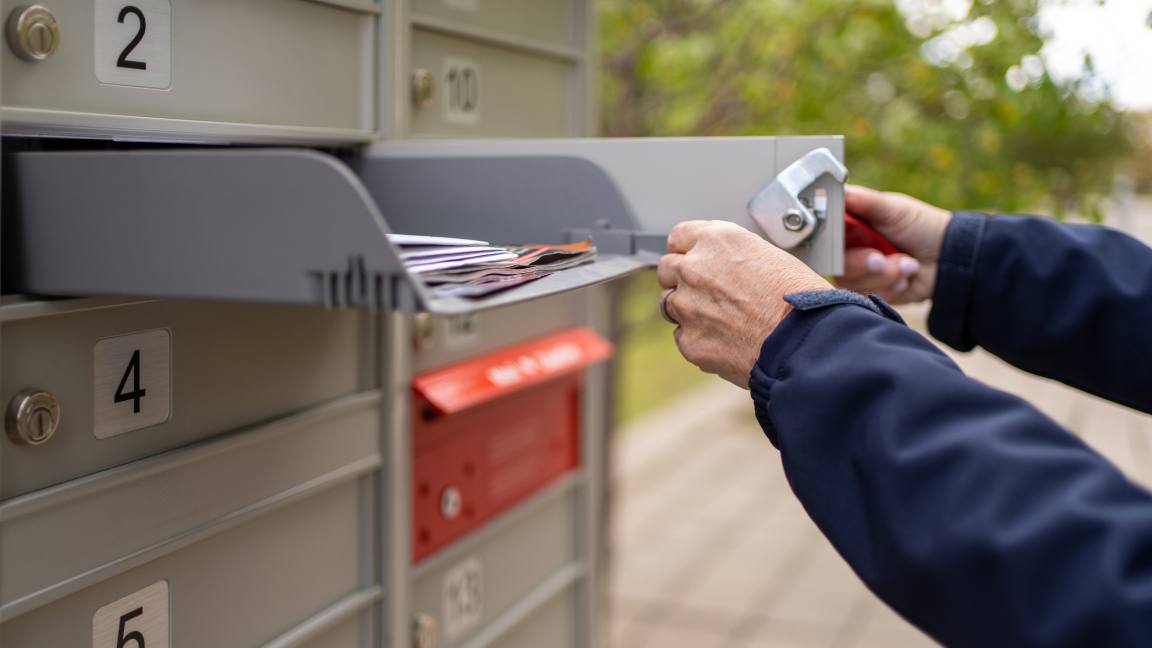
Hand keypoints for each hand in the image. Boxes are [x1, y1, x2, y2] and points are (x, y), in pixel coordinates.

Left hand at [657, 220, 830, 387]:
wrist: (805, 341)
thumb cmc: (800, 299)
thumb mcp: (770, 257)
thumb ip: (734, 257)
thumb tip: (724, 267)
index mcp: (717, 241)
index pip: (679, 237)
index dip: (684, 250)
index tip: (688, 258)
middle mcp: (695, 268)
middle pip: (667, 269)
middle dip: (681, 279)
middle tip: (704, 292)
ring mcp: (687, 305)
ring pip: (669, 304)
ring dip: (687, 310)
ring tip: (719, 319)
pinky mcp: (689, 340)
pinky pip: (682, 337)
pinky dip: (698, 339)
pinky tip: (724, 341)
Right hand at [837, 185, 951, 303]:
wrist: (949, 257)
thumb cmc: (921, 226)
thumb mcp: (893, 208)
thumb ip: (863, 201)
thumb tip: (837, 190)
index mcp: (848, 225)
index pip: (822, 233)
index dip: (827, 239)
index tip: (841, 242)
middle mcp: (847, 249)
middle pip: (832, 263)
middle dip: (861, 263)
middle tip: (881, 259)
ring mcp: (857, 273)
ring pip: (850, 282)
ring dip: (883, 275)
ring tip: (907, 264)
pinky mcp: (869, 292)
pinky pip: (867, 296)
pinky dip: (891, 288)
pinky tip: (907, 277)